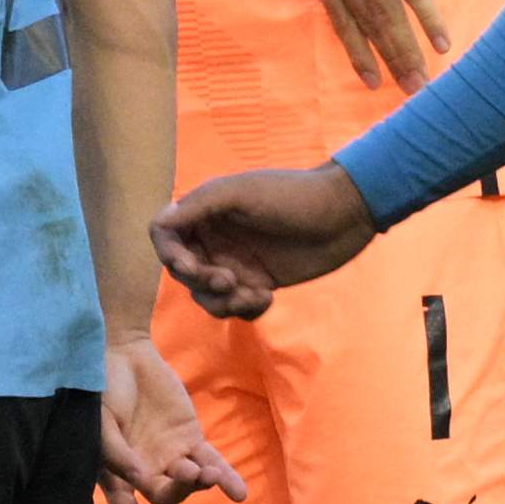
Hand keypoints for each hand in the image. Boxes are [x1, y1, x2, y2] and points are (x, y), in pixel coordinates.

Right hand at [95, 335, 250, 503]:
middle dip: (179, 492)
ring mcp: (169, 455)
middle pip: (165, 497)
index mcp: (116, 473)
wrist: (122, 352)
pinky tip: (238, 492)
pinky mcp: (190, 437)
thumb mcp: (100, 421)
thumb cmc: (101, 389)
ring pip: (190, 483)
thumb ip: (118, 453)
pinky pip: (212, 462)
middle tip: (188, 475)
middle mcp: (143, 471)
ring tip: (210, 474)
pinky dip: (226, 476)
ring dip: (202, 482)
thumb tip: (143, 481)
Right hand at [154, 162, 378, 318]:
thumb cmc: (293, 195)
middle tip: (230, 280)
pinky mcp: (258, 284)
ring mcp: (236, 263)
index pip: (164, 236)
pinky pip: (235, 308)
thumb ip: (198, 205)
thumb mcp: (241, 193)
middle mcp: (215, 239)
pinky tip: (267, 297)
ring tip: (254, 294)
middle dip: (202, 281)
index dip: (169, 255)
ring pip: (206, 296)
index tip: (190, 266)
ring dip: (224, 302)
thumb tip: (160, 224)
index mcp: (205, 211)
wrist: (344, 214)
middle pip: (182, 272)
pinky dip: (246, 309)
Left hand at [298, 0, 447, 87]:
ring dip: (408, 49)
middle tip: (410, 93)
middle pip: (365, 22)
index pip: (338, 18)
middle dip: (388, 61)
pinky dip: (427, 16)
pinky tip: (442, 39)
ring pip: (385, 12)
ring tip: (425, 78)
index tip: (371, 81)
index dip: (357, 52)